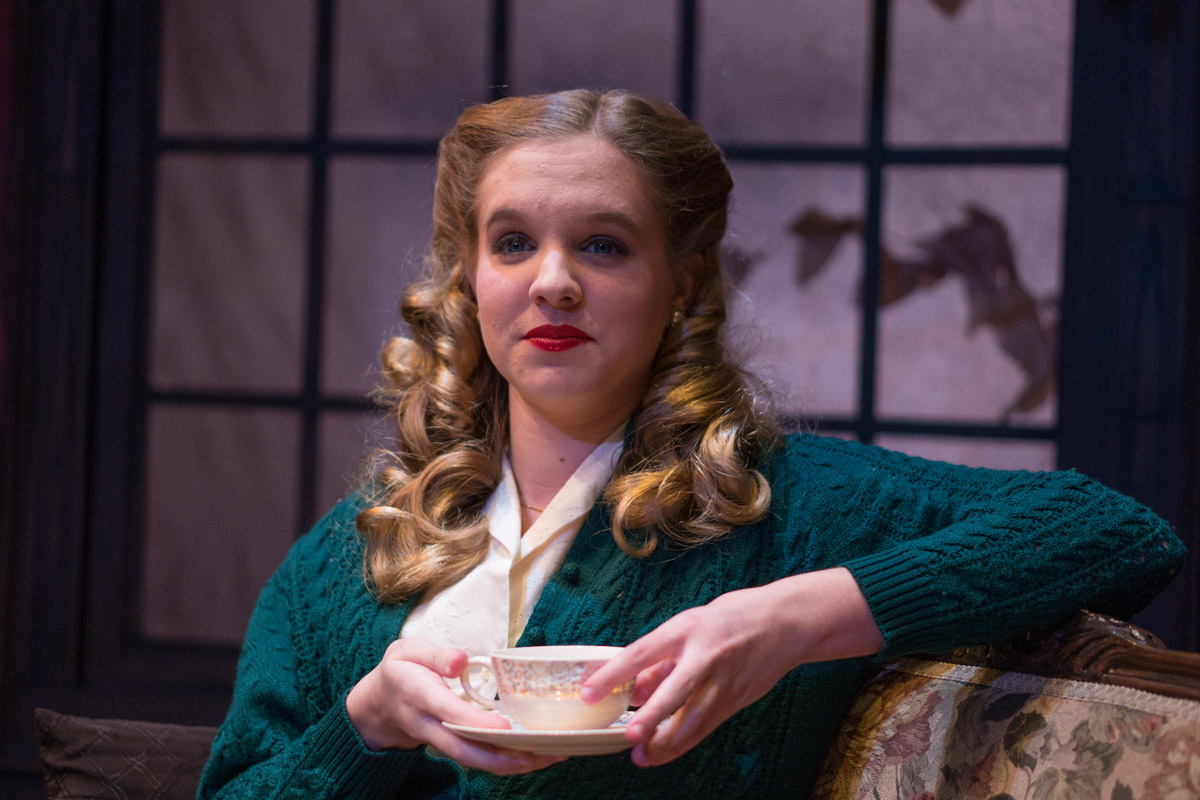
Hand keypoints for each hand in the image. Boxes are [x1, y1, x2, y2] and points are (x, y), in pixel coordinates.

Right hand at [346, 638, 565, 774]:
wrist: (378, 706)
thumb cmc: (401, 672)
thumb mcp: (407, 651)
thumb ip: (435, 654)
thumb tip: (461, 660)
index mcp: (419, 695)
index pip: (449, 712)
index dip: (476, 723)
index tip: (504, 729)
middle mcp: (430, 725)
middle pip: (465, 750)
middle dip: (501, 758)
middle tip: (539, 754)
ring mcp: (440, 740)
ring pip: (474, 760)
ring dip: (511, 763)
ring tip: (550, 756)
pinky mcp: (451, 746)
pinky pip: (478, 758)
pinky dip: (506, 759)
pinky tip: (536, 754)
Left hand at [580, 568, 882, 766]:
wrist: (786, 621)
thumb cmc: (733, 617)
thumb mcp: (690, 623)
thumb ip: (660, 658)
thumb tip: (631, 691)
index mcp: (686, 629)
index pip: (642, 653)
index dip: (614, 674)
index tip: (589, 692)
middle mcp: (705, 655)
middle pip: (675, 691)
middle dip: (651, 716)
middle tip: (628, 735)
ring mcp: (724, 679)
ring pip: (693, 718)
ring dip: (666, 741)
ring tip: (641, 756)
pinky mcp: (737, 698)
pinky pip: (706, 724)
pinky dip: (684, 741)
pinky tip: (664, 752)